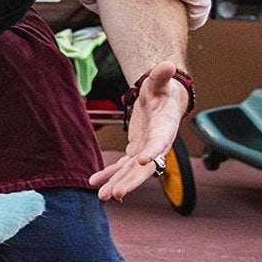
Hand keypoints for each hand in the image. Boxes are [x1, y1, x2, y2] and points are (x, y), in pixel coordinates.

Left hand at [90, 72, 189, 200]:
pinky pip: (122, 166)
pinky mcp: (135, 151)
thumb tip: (167, 64)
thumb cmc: (161, 90)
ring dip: (117, 183)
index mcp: (166, 127)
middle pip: (145, 166)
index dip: (152, 152)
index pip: (160, 142)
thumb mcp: (159, 82)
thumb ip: (161, 76)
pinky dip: (109, 175)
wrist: (163, 100)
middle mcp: (157, 144)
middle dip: (131, 180)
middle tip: (116, 193)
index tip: (142, 162)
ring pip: (131, 171)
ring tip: (103, 197)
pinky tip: (94, 183)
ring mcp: (145, 150)